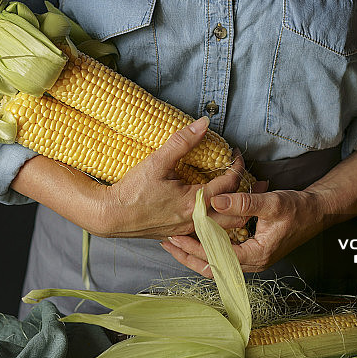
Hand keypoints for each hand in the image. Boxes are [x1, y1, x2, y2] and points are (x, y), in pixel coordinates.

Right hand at [95, 116, 247, 239]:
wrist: (110, 215)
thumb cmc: (132, 192)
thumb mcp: (157, 162)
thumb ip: (183, 142)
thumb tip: (203, 123)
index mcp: (195, 202)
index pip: (229, 184)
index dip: (237, 166)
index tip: (235, 154)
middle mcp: (196, 221)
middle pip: (236, 213)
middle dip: (245, 194)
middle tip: (246, 178)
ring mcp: (188, 231)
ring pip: (224, 228)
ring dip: (232, 211)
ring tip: (234, 195)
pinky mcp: (178, 235)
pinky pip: (207, 233)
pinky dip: (216, 221)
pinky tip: (211, 211)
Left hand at [159, 151, 356, 276]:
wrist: (318, 212)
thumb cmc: (298, 208)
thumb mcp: (272, 202)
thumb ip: (244, 202)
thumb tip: (215, 200)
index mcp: (255, 256)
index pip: (216, 257)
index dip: (193, 247)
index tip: (174, 236)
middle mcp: (251, 263)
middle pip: (211, 266)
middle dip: (187, 255)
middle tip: (165, 242)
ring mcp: (251, 260)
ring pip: (215, 264)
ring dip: (194, 254)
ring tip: (173, 242)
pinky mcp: (251, 252)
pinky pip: (222, 256)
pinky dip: (206, 249)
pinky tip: (194, 238)